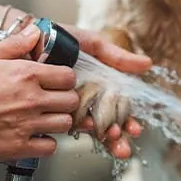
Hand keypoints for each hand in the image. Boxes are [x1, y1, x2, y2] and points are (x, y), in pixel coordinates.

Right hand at [0, 26, 79, 160]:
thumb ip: (13, 45)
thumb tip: (34, 33)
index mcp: (25, 74)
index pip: (68, 76)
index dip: (64, 79)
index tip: (56, 81)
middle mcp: (31, 99)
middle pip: (71, 100)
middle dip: (64, 99)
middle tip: (52, 100)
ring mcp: (27, 125)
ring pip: (64, 124)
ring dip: (57, 120)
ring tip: (44, 118)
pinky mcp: (18, 147)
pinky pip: (50, 148)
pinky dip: (46, 143)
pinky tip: (34, 136)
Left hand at [59, 24, 151, 158]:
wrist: (33, 36)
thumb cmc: (61, 38)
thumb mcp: (92, 44)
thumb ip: (117, 57)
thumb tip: (147, 64)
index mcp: (98, 87)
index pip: (117, 110)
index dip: (127, 121)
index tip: (136, 128)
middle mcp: (85, 99)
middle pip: (107, 124)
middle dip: (118, 137)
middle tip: (123, 144)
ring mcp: (69, 105)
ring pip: (90, 128)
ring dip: (104, 139)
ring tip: (113, 141)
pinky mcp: (50, 108)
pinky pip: (67, 122)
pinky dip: (81, 130)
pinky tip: (91, 133)